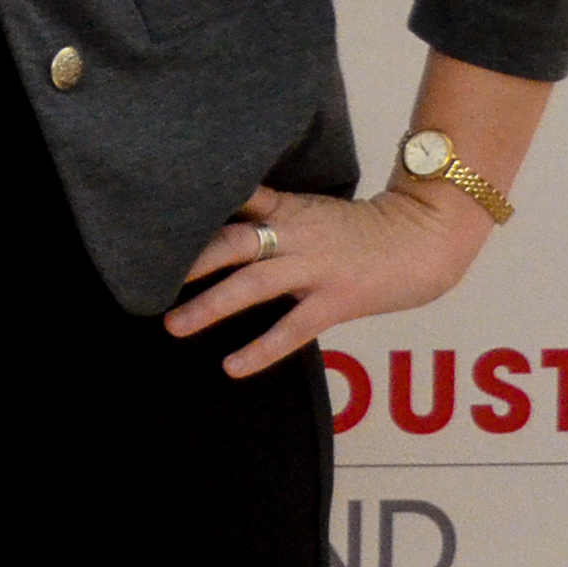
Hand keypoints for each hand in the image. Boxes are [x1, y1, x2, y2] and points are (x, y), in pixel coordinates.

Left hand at [165, 181, 493, 378]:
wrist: (423, 238)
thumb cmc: (362, 229)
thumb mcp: (311, 210)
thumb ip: (269, 215)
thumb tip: (220, 226)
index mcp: (286, 208)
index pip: (233, 199)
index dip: (194, 205)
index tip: (151, 212)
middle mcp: (294, 235)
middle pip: (231, 242)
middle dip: (188, 261)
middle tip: (144, 276)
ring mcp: (314, 268)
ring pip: (252, 286)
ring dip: (210, 306)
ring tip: (173, 325)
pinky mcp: (336, 301)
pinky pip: (292, 329)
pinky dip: (261, 349)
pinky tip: (232, 367)